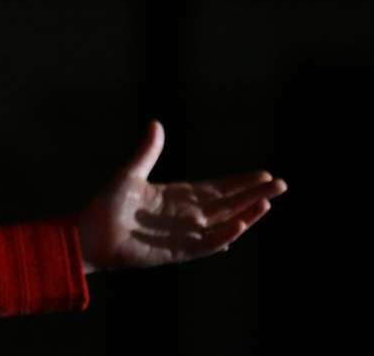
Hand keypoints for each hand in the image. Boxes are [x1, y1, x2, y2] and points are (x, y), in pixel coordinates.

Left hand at [76, 120, 287, 273]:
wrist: (92, 234)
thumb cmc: (108, 205)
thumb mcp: (131, 173)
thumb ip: (148, 151)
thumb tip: (156, 123)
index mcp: (178, 196)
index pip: (217, 188)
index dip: (240, 182)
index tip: (264, 174)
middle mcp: (187, 215)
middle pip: (229, 204)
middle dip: (254, 194)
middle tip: (281, 184)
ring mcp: (185, 233)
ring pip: (225, 223)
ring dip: (247, 214)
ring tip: (268, 203)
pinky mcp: (178, 250)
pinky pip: (207, 244)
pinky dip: (225, 236)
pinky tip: (241, 226)